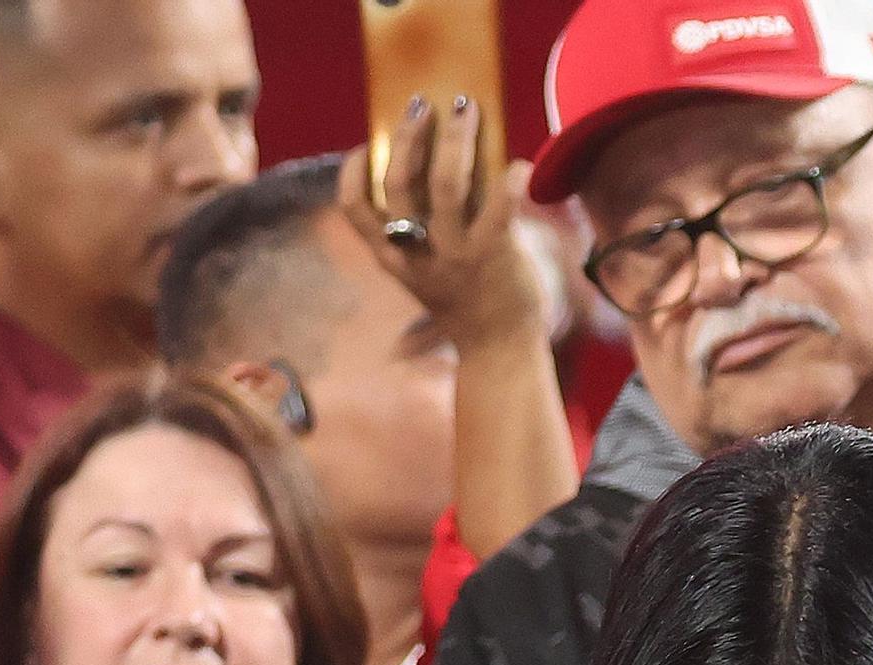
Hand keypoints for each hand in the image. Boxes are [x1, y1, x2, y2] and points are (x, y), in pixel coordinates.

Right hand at [342, 92, 544, 350]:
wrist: (499, 350)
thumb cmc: (464, 303)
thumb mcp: (423, 274)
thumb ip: (415, 234)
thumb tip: (421, 176)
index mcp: (392, 258)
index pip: (354, 210)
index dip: (353, 172)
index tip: (366, 144)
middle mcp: (419, 253)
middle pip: (400, 182)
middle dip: (409, 136)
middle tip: (422, 105)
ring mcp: (457, 254)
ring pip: (448, 184)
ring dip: (456, 139)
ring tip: (466, 109)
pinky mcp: (495, 255)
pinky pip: (500, 207)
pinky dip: (510, 180)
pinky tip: (519, 163)